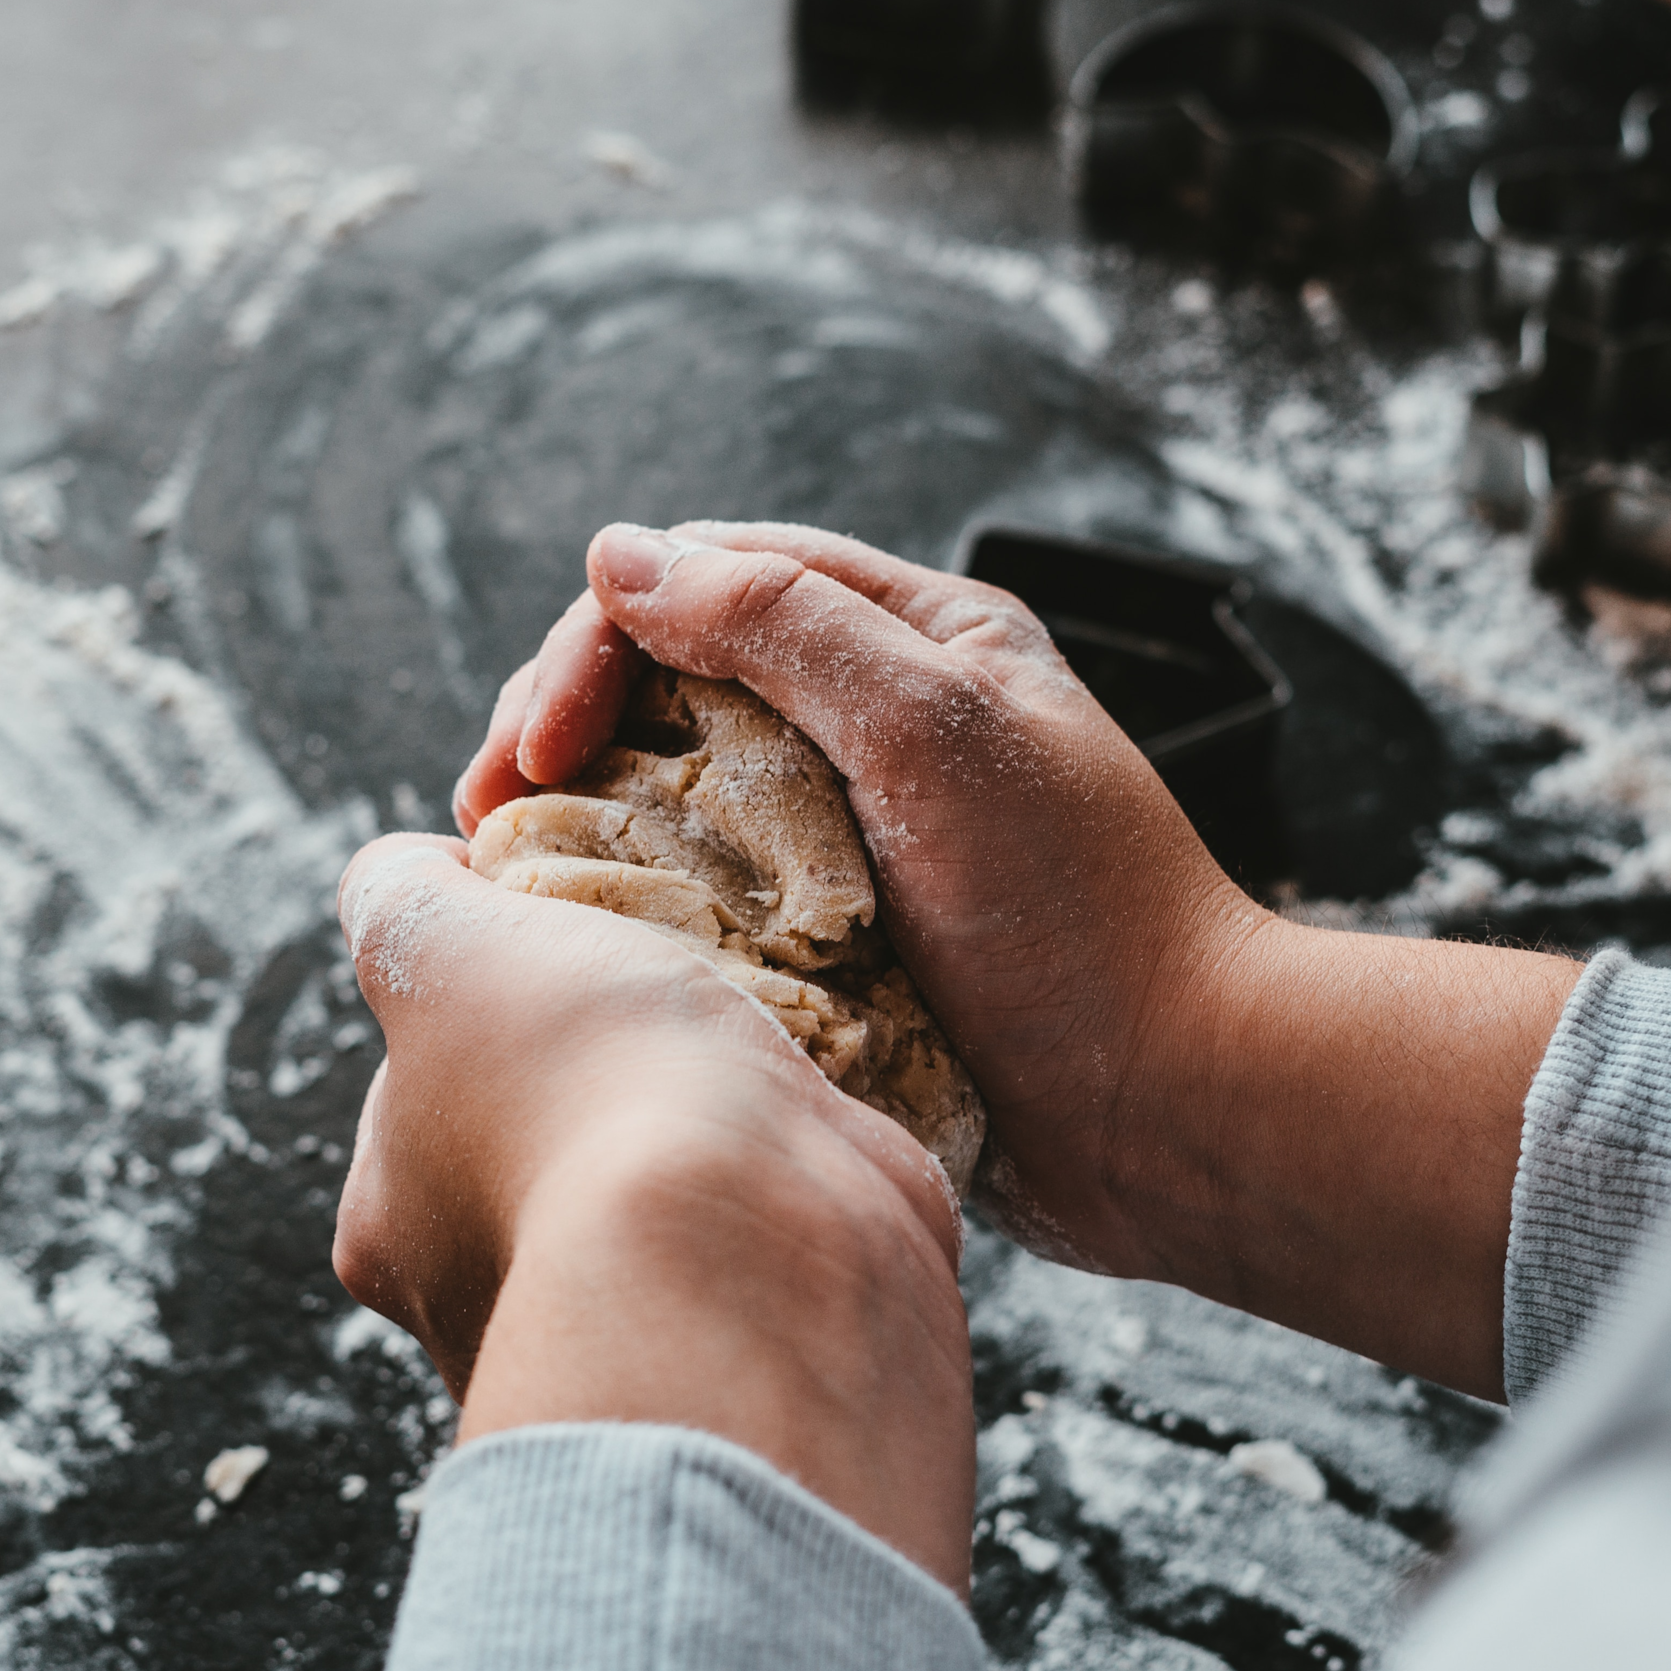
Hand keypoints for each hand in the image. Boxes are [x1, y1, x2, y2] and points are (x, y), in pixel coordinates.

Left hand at [333, 833, 978, 1586]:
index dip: (486, 1008)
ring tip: (744, 1058)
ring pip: (655, 1192)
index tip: (558, 962)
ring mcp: (631, 1335)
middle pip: (536, 1143)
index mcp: (391, 1230)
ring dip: (699, 1127)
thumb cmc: (581, 1086)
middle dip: (595, 1078)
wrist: (754, 1235)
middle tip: (656, 1008)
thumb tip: (406, 876)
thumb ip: (395, 899)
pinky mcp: (758, 1329)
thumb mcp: (441, 943)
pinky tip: (801, 1119)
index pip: (418, 1093)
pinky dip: (780, 1172)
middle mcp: (491, 1307)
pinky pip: (760, 1228)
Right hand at [458, 523, 1580, 1399]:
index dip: (597, 645)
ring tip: (513, 890)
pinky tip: (587, 958)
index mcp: (915, 640)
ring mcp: (853, 842)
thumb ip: (783, 625)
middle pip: (671, 684)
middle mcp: (876, 726)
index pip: (706, 581)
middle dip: (565, 732)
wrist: (1178, 1114)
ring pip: (674, 798)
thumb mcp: (934, 731)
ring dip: (586, 828)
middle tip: (492, 825)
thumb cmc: (1081, 921)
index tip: (539, 751)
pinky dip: (635, 919)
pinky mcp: (837, 949)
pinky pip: (707, 908)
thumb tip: (622, 556)